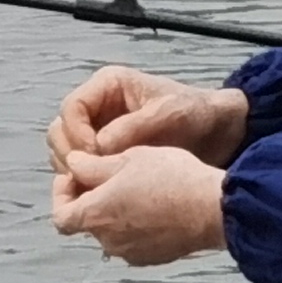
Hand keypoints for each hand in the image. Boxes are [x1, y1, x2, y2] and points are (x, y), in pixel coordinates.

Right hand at [46, 66, 249, 175]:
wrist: (219, 132)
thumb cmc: (194, 113)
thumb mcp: (167, 114)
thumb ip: (132, 128)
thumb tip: (98, 148)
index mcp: (107, 87)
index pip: (71, 108)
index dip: (77, 134)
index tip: (93, 157)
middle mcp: (98, 107)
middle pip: (62, 131)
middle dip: (70, 154)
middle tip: (88, 177)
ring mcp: (101, 132)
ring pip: (68, 152)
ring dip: (75, 171)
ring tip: (94, 189)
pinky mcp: (109, 155)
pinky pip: (85, 169)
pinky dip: (87, 182)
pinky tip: (102, 196)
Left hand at [49, 143, 226, 266]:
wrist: (211, 208)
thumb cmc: (168, 178)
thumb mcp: (127, 158)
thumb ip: (91, 166)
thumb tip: (72, 165)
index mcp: (96, 215)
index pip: (60, 216)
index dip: (61, 193)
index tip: (75, 175)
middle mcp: (108, 241)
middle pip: (86, 221)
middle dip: (90, 198)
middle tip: (107, 173)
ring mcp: (131, 253)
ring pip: (110, 230)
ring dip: (113, 211)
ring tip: (134, 185)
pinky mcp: (152, 258)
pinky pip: (132, 240)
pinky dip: (134, 224)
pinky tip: (153, 203)